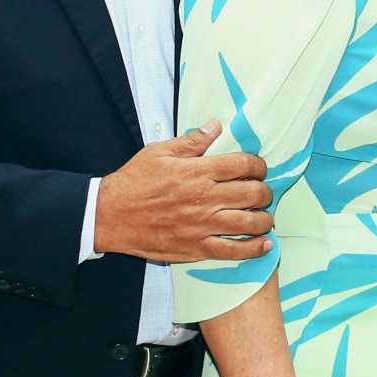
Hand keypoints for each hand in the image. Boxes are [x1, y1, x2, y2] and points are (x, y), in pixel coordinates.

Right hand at [94, 121, 273, 262]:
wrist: (111, 216)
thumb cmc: (134, 181)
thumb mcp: (159, 152)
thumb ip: (191, 141)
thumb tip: (216, 126)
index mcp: (197, 172)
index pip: (242, 165)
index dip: (258, 165)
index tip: (258, 168)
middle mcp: (205, 198)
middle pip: (253, 193)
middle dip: (264, 191)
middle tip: (262, 191)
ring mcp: (202, 225)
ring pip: (249, 223)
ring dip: (264, 218)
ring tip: (265, 215)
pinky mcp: (196, 247)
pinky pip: (233, 250)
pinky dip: (254, 249)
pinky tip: (265, 244)